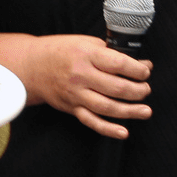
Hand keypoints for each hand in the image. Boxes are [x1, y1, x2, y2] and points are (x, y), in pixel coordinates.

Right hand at [19, 34, 150, 138]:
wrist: (31, 66)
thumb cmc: (61, 51)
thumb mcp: (86, 43)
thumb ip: (114, 54)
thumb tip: (143, 64)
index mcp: (86, 55)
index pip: (119, 64)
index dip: (138, 70)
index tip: (145, 72)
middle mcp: (80, 75)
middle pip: (116, 88)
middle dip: (138, 91)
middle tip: (145, 89)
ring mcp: (75, 93)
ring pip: (107, 107)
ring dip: (130, 111)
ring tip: (145, 110)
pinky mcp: (71, 107)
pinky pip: (91, 121)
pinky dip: (108, 129)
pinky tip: (123, 133)